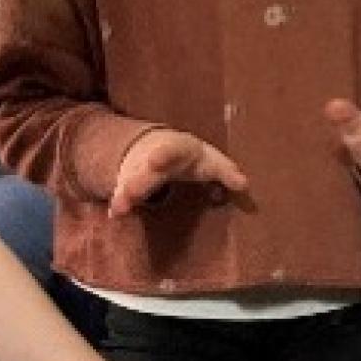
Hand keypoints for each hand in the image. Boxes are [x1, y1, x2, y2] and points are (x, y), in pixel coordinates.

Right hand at [110, 129, 247, 217]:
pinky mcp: (129, 185)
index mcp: (176, 150)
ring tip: (120, 208)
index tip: (156, 161)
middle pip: (146, 171)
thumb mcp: (211, 161)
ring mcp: (139, 172)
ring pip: (129, 183)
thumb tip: (244, 184)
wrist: (157, 146)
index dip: (164, 156)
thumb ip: (227, 172)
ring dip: (125, 195)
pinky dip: (119, 203)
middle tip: (133, 191)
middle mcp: (153, 160)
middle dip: (139, 181)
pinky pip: (122, 194)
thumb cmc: (193, 158)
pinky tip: (115, 215)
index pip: (171, 151)